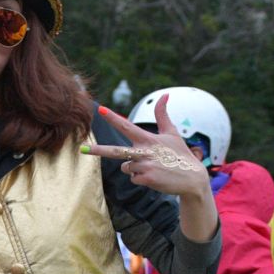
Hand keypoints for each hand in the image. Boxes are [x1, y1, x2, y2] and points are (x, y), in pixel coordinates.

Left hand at [87, 98, 211, 198]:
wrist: (192, 179)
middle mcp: (144, 152)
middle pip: (115, 151)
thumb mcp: (172, 133)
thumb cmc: (180, 154)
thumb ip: (163, 115)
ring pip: (125, 167)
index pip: (127, 126)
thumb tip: (165, 94)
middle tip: (82, 149)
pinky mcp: (146, 179)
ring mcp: (145, 166)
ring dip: (135, 169)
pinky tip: (155, 177)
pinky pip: (133, 179)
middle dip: (98, 150)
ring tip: (153, 168)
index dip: (113, 117)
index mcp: (148, 139)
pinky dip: (141, 179)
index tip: (100, 109)